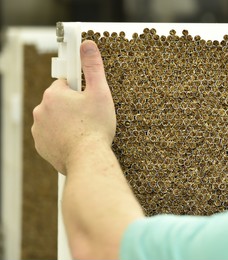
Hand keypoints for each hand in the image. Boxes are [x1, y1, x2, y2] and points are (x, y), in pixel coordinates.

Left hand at [32, 40, 115, 174]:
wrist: (88, 159)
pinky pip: (52, 134)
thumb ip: (93, 67)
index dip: (80, 90)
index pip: (65, 83)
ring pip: (55, 118)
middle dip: (73, 106)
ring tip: (83, 129)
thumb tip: (87, 46)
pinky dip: (61, 136)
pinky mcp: (42, 145)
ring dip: (66, 121)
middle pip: (60, 102)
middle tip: (89, 115)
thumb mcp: (100, 93)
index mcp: (53, 95)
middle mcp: (42, 111)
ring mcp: (40, 129)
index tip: (86, 97)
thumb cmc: (94, 128)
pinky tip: (75, 139)